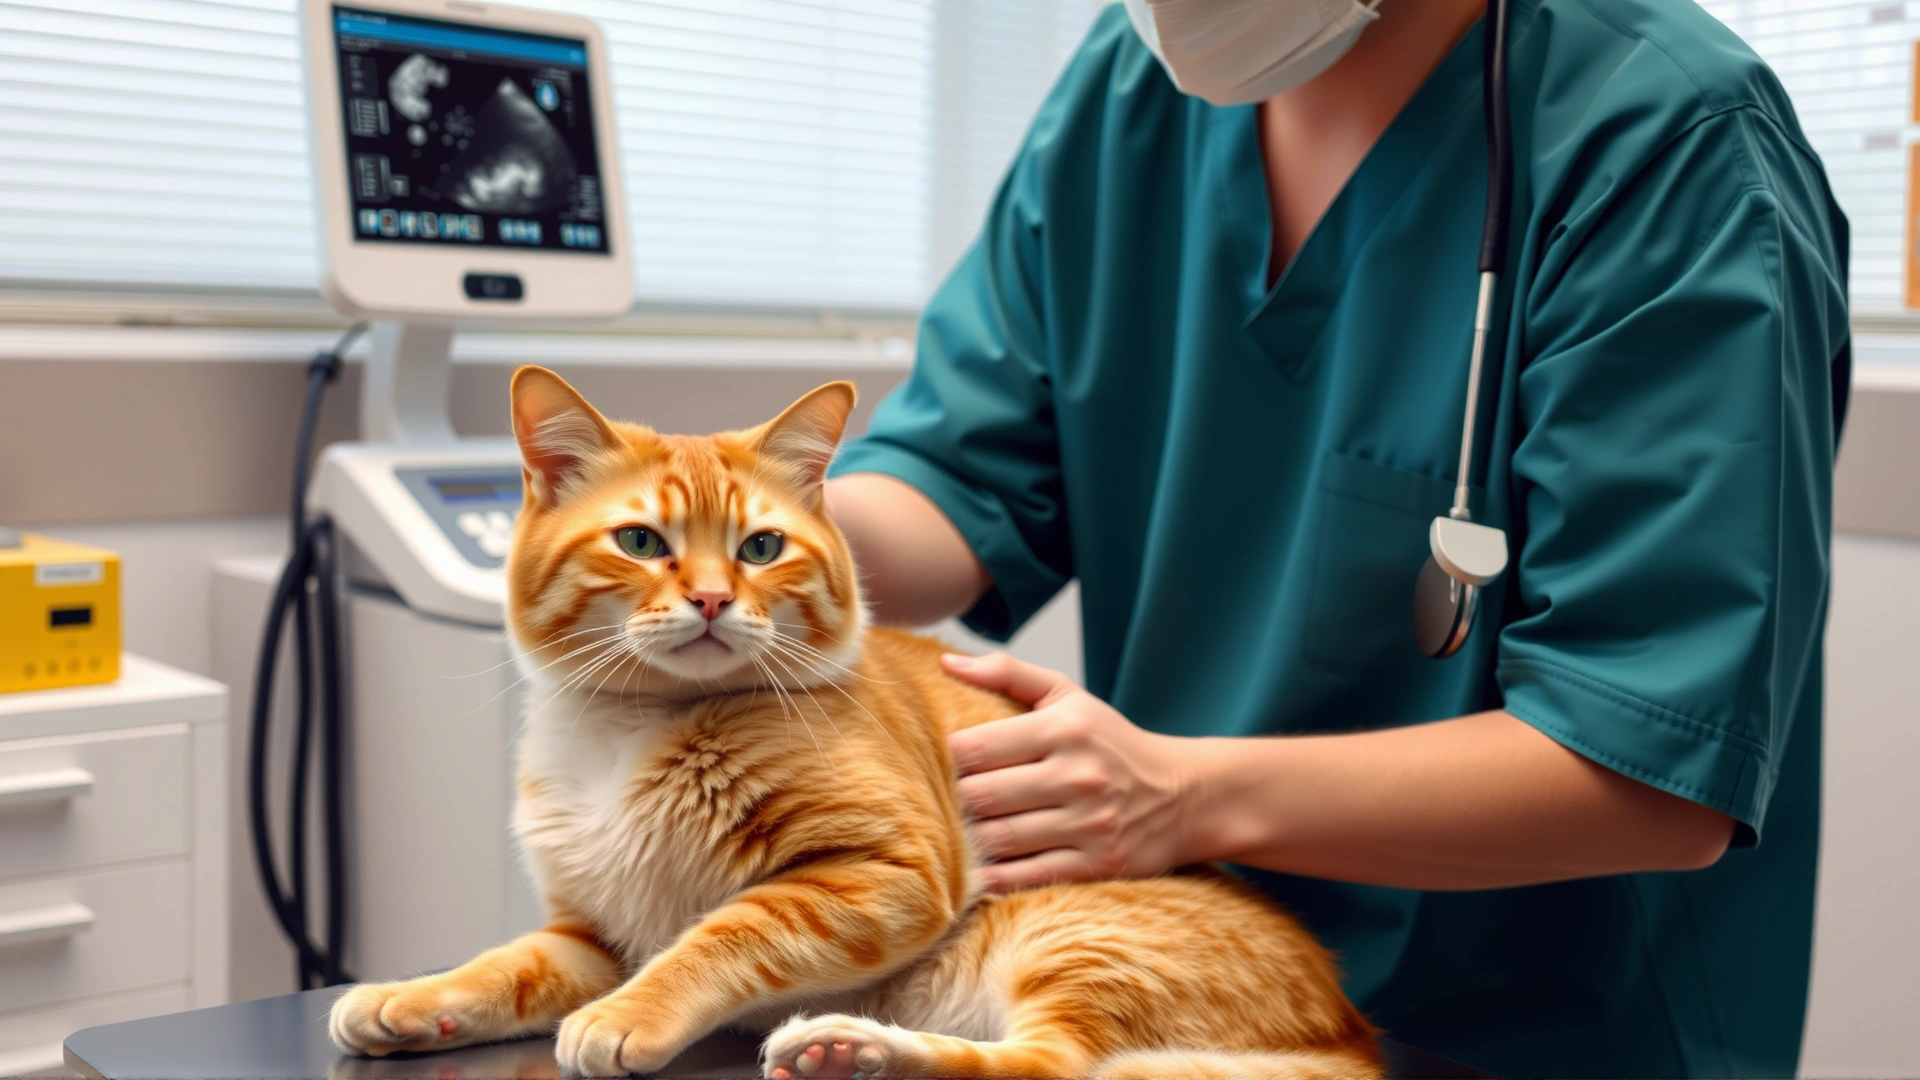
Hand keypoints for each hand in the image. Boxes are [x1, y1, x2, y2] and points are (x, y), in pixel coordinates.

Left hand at [941, 652, 1195, 892]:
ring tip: (966, 832)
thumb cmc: (1111, 742)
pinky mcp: (1098, 866)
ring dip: (972, 840)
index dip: (949, 760)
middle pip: (980, 797)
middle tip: (952, 803)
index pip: (974, 748)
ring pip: (997, 839)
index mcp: (1065, 728)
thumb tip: (946, 663)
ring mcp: (1090, 824)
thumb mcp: (1068, 697)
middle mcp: (1078, 775)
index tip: (948, 766)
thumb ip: (1007, 673)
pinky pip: (1025, 877)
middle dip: (957, 802)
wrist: (1184, 795)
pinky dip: (996, 878)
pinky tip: (982, 869)